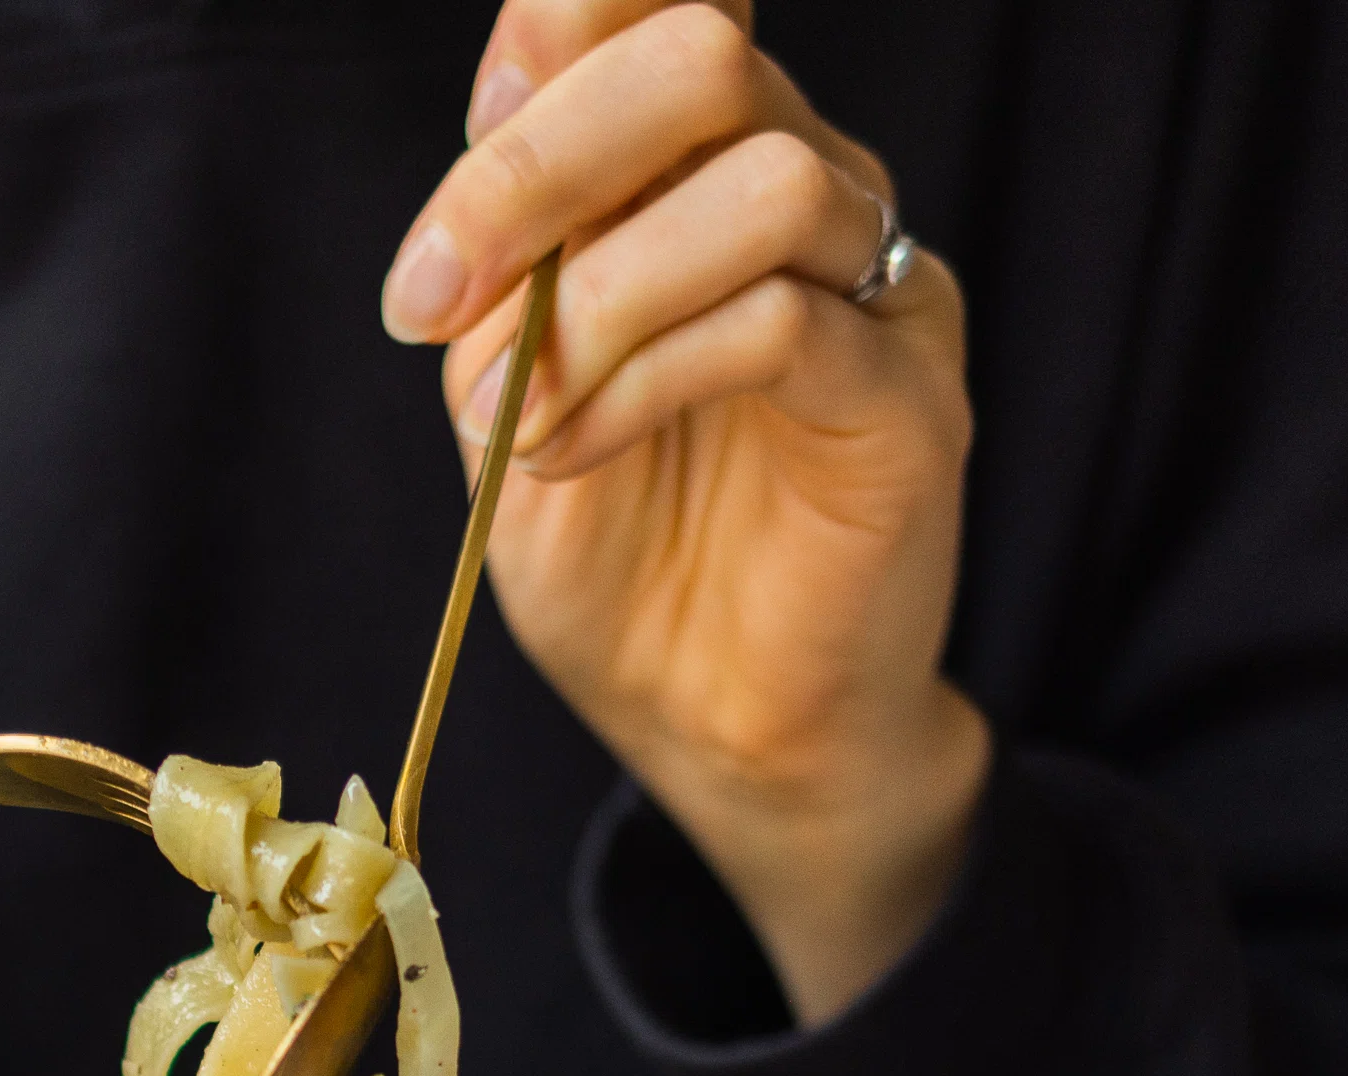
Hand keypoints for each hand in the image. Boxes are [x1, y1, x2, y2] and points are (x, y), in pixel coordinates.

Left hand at [386, 3, 984, 1025]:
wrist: (721, 730)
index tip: (466, 139)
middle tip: (441, 290)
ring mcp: (876, 288)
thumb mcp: (510, 393)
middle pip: (707, 49)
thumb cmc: (627, 561)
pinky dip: (651, 373)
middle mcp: (813, 191)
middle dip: (540, 157)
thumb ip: (504, 277)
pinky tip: (583, 446)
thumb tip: (480, 183)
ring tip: (534, 414)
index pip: (660, 5)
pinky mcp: (906, 396)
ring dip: (602, 293)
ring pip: (761, 177)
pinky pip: (782, 319)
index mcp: (707, 169)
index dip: (558, 28)